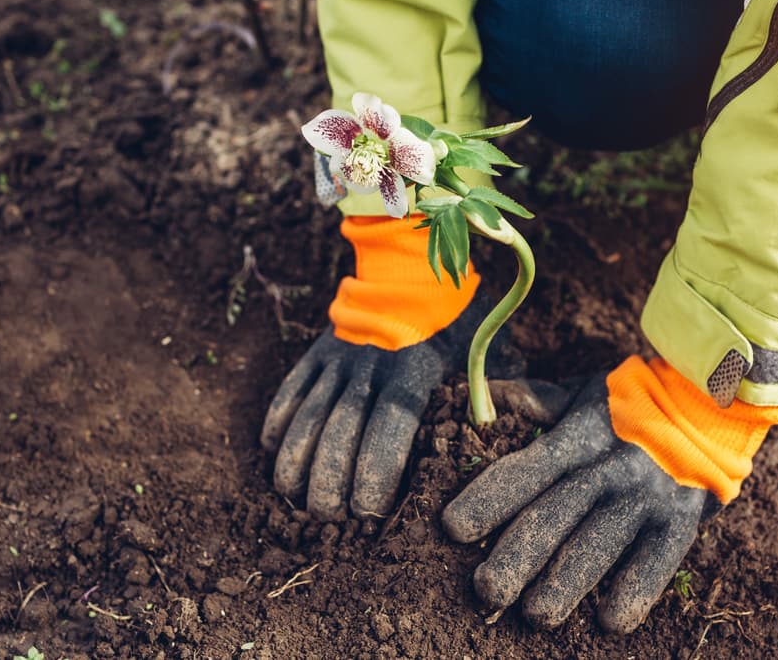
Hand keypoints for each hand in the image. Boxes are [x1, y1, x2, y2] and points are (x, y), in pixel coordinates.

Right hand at [261, 295, 522, 519]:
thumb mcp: (489, 353)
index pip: (389, 428)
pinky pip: (290, 389)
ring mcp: (340, 356)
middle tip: (327, 514)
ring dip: (295, 458)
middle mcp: (371, 365)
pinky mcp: (318, 350)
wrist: (413, 264)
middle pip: (340, 429)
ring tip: (293, 496)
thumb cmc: (459, 322)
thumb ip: (498, 395)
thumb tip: (506, 440)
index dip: (374, 471)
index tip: (367, 509)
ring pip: (308, 413)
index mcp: (416, 371)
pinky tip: (271, 453)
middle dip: (328, 478)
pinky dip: (277, 421)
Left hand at [442, 377, 717, 631]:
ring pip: (599, 543)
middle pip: (555, 514)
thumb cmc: (628, 405)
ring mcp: (645, 494)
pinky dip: (635, 591)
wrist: (708, 405)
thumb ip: (535, 401)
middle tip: (486, 589)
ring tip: (535, 614)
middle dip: (517, 555)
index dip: (488, 498)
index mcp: (576, 436)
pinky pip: (657, 559)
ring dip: (566, 583)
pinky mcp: (680, 519)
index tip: (452, 527)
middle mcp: (607, 466)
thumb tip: (489, 395)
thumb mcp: (581, 394)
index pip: (525, 470)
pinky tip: (609, 620)